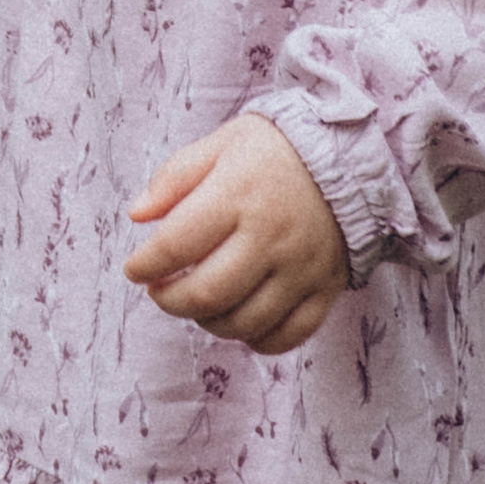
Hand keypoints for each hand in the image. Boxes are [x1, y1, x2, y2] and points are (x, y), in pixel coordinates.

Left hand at [122, 114, 348, 355]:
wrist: (350, 158)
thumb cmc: (276, 149)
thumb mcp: (221, 144)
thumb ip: (175, 177)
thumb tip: (137, 214)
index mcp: (238, 194)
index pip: (177, 244)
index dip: (145, 265)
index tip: (134, 268)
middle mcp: (271, 236)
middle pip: (208, 294)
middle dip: (170, 301)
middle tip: (160, 290)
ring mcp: (302, 268)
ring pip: (244, 322)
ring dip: (208, 322)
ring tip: (198, 302)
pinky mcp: (326, 288)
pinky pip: (288, 335)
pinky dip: (257, 340)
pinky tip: (240, 319)